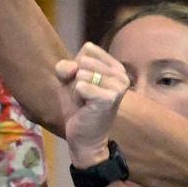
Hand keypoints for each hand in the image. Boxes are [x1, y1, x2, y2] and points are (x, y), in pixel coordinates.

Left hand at [55, 43, 129, 165]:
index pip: (88, 48)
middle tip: (84, 96)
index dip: (77, 65)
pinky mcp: (110, 97)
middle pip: (83, 60)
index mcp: (116, 67)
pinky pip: (81, 85)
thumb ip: (66, 67)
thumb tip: (73, 68)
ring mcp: (118, 85)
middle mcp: (121, 74)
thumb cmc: (79, 108)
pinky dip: (77, 97)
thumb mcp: (68, 81)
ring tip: (85, 102)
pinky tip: (86, 108)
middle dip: (75, 78)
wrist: (84, 138)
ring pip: (81, 73)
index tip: (83, 84)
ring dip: (76, 90)